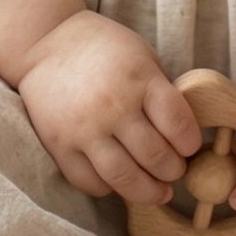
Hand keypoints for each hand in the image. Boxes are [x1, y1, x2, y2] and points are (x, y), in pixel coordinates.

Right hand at [16, 10, 203, 207]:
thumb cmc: (103, 48)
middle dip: (173, 170)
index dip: (190, 143)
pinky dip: (110, 188)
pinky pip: (90, 182)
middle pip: (155, 157)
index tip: (190, 147)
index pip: (178, 124)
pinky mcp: (59, 146)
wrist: (45, 44)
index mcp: (139, 79)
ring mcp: (83, 129)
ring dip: (148, 191)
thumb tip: (184, 135)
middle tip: (174, 169)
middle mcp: (112, 106)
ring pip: (124, 179)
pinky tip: (119, 180)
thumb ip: (161, 93)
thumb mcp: (142, 56)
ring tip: (157, 190)